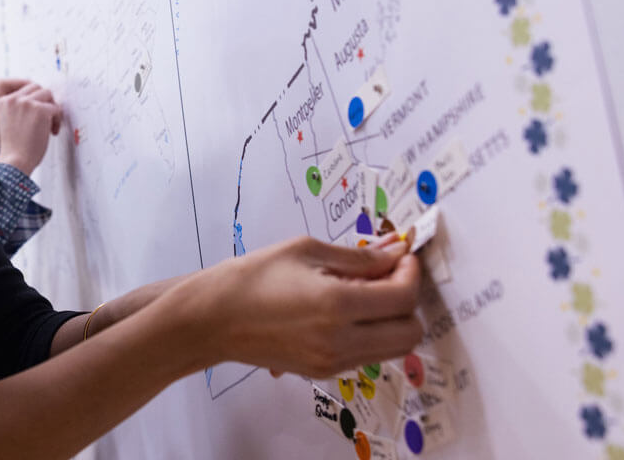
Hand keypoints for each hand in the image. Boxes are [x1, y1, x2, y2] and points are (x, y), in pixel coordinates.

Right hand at [0, 83, 62, 174]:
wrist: (14, 162)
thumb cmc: (14, 148)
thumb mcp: (12, 122)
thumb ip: (21, 110)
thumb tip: (42, 102)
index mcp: (5, 101)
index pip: (26, 90)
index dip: (35, 102)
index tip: (37, 118)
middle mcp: (14, 99)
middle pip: (37, 88)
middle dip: (45, 102)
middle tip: (47, 120)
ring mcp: (27, 103)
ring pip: (48, 95)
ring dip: (52, 109)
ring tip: (50, 126)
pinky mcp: (40, 110)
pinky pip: (56, 108)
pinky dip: (57, 120)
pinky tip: (52, 133)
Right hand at [173, 235, 421, 377]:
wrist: (212, 319)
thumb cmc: (252, 276)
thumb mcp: (306, 250)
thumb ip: (359, 256)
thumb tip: (396, 251)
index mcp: (337, 304)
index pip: (404, 297)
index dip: (411, 273)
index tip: (400, 256)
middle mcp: (342, 340)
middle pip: (410, 332)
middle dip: (408, 301)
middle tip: (388, 276)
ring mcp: (334, 362)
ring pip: (395, 349)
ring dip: (393, 320)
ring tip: (365, 293)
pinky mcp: (324, 372)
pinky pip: (368, 355)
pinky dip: (371, 333)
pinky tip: (347, 311)